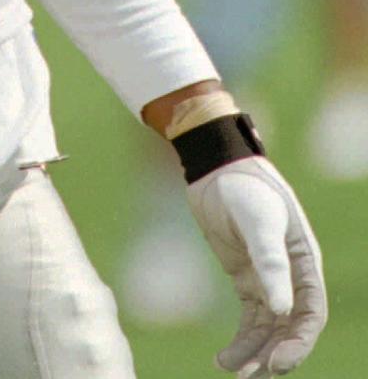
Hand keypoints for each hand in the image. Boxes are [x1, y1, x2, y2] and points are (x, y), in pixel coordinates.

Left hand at [186, 157, 325, 375]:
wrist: (216, 168)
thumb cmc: (244, 189)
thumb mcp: (258, 222)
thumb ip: (270, 262)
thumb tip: (282, 310)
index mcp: (304, 262)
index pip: (311, 314)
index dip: (297, 342)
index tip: (275, 363)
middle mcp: (290, 276)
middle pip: (290, 329)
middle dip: (274, 355)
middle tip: (249, 375)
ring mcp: (268, 280)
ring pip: (269, 330)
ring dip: (254, 354)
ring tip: (231, 369)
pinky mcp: (245, 280)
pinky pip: (250, 320)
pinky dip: (241, 341)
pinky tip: (222, 358)